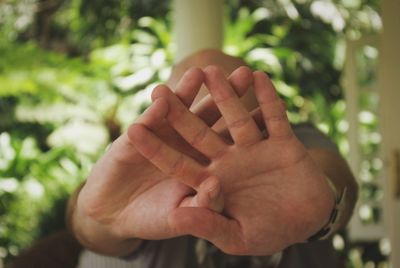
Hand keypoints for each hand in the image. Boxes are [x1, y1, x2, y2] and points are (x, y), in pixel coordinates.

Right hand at [75, 67, 252, 246]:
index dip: (247, 126)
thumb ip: (200, 208)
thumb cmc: (150, 220)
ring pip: (181, 111)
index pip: (230, 142)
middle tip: (245, 72)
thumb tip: (215, 187)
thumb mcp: (178, 219)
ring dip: (191, 92)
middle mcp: (187, 146)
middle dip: (227, 96)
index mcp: (203, 163)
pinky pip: (148, 120)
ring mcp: (163, 137)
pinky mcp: (138, 135)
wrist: (113, 213)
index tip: (266, 111)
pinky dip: (155, 109)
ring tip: (203, 70)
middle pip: (211, 117)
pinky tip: (163, 94)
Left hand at [129, 66, 334, 254]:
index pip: (179, 163)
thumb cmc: (271, 232)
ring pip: (236, 117)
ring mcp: (256, 149)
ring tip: (208, 70)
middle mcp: (231, 160)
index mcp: (215, 181)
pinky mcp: (284, 143)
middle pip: (200, 133)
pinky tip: (259, 77)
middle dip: (181, 113)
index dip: (156, 148)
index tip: (131, 129)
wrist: (308, 222)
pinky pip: (275, 118)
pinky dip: (268, 99)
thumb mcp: (236, 236)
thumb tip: (176, 218)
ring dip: (224, 95)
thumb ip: (207, 224)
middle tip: (158, 89)